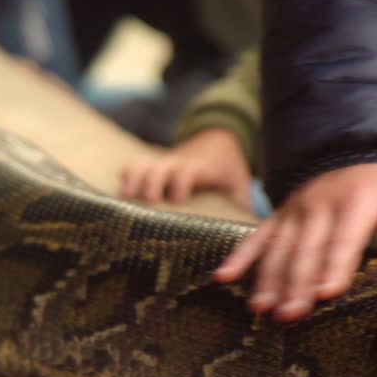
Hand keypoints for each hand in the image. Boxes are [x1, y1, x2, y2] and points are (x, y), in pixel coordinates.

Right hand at [119, 127, 252, 209]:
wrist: (220, 139)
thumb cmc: (229, 171)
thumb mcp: (241, 185)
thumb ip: (243, 207)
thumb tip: (253, 237)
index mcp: (202, 168)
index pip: (188, 169)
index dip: (181, 181)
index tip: (178, 200)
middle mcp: (179, 162)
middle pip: (159, 166)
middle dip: (151, 183)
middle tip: (148, 204)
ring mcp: (163, 163)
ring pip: (141, 163)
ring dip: (132, 180)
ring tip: (126, 201)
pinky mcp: (153, 165)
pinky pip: (134, 165)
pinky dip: (126, 177)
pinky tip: (122, 196)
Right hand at [212, 162, 376, 321]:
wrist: (353, 148)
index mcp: (355, 202)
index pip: (342, 240)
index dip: (333, 267)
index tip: (325, 294)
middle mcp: (319, 207)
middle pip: (306, 251)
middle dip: (296, 284)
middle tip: (289, 315)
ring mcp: (293, 212)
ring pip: (278, 249)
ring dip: (268, 279)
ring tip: (261, 308)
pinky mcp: (277, 216)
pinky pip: (255, 237)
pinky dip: (239, 257)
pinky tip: (223, 277)